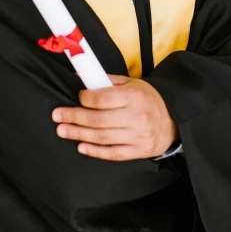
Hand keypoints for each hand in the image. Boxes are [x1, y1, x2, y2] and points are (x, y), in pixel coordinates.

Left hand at [51, 75, 178, 160]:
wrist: (173, 119)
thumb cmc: (147, 99)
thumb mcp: (131, 84)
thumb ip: (106, 81)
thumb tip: (80, 77)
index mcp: (135, 96)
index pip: (102, 99)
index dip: (85, 99)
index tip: (77, 98)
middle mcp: (137, 116)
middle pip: (98, 119)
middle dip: (74, 117)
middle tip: (57, 116)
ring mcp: (139, 136)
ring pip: (102, 137)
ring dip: (79, 134)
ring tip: (62, 130)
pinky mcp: (139, 151)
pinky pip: (113, 153)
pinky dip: (95, 151)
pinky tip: (81, 147)